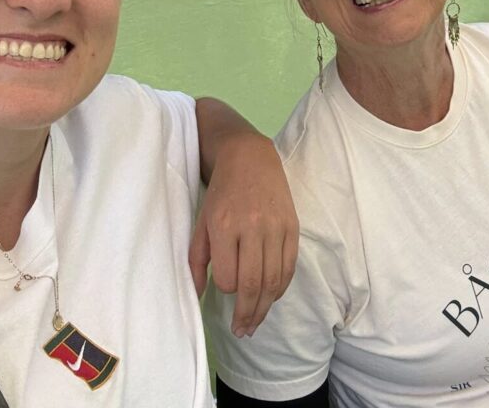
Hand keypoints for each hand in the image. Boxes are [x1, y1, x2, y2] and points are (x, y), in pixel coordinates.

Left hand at [189, 132, 297, 336]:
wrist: (250, 158)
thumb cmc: (222, 191)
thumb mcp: (202, 221)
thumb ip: (196, 258)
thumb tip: (197, 295)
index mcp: (225, 226)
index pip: (227, 276)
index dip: (225, 288)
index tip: (223, 288)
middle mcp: (252, 227)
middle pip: (253, 285)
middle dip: (247, 314)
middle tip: (242, 331)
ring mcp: (275, 227)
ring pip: (273, 281)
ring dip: (265, 308)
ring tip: (255, 322)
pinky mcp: (292, 226)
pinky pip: (289, 267)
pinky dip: (281, 287)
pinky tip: (272, 298)